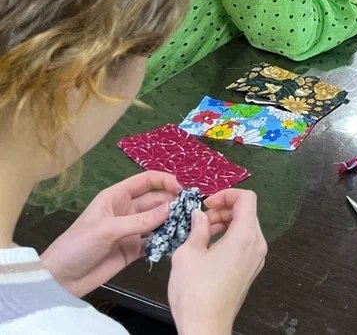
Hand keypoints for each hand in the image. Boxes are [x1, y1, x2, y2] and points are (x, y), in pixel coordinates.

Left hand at [41, 171, 181, 297]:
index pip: (146, 181)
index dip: (164, 181)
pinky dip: (166, 240)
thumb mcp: (108, 229)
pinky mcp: (134, 249)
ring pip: (158, 220)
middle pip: (156, 200)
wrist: (61, 280)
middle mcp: (127, 210)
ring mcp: (132, 230)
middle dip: (172, 203)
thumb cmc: (79, 245)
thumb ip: (140, 221)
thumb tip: (171, 209)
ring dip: (172, 222)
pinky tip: (178, 242)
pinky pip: (155, 241)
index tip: (181, 190)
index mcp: (116, 197)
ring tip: (188, 226)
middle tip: (190, 212)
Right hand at [169, 190, 265, 334]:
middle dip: (224, 210)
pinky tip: (210, 248)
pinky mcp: (251, 270)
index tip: (207, 204)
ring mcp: (257, 259)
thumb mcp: (188, 254)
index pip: (247, 198)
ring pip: (246, 228)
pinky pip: (245, 243)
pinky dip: (230, 237)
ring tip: (202, 233)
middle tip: (201, 219)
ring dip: (226, 224)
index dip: (226, 194)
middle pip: (247, 213)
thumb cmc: (195, 291)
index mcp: (245, 236)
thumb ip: (197, 228)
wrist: (206, 327)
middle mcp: (257, 245)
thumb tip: (200, 215)